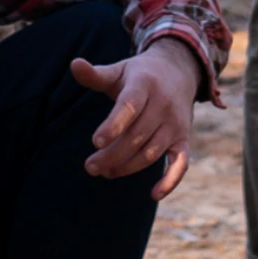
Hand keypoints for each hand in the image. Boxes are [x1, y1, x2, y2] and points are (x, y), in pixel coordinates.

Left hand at [71, 37, 201, 201]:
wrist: (178, 72)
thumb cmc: (139, 75)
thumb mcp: (119, 71)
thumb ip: (95, 74)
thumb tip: (74, 64)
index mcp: (144, 84)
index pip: (129, 106)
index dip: (113, 125)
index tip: (95, 142)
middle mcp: (163, 105)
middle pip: (137, 136)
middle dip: (112, 154)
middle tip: (90, 166)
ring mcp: (175, 124)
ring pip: (151, 152)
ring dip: (127, 167)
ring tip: (103, 172)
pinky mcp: (183, 139)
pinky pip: (180, 164)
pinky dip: (171, 181)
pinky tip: (153, 194)